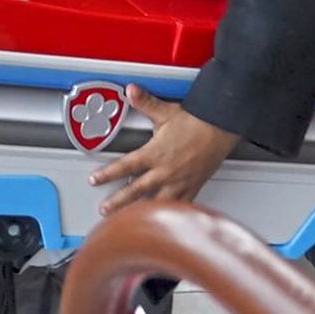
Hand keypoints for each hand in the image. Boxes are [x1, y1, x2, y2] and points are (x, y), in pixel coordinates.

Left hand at [89, 84, 238, 214]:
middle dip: (118, 202)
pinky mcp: (191, 188)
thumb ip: (145, 102)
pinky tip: (161, 220)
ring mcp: (178, 182)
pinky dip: (168, 214)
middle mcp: (165, 171)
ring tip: (128, 222)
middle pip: (136, 191)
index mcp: (155, 153)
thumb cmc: (196, 123)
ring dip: (140, 212)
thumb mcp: (166, 111)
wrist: (220, 131)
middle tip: (104, 210)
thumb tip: (131, 91)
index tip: (94, 180)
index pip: (125, 166)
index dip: (107, 174)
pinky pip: (178, 206)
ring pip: (155, 203)